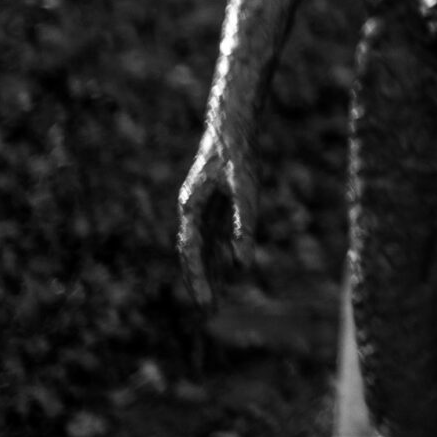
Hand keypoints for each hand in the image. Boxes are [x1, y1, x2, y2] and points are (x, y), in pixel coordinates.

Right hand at [176, 128, 256, 307]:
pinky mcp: (215, 202)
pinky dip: (217, 254)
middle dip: (200, 283)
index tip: (207, 303)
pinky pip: (213, 235)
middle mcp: (192, 210)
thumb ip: (245, 224)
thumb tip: (243, 264)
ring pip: (202, 247)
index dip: (198, 279)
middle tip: (210, 313)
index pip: (191, 252)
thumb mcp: (246, 187)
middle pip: (193, 254)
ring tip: (215, 300)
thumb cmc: (238, 154)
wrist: (232, 124)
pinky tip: (227, 268)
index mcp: (191, 207)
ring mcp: (202, 207)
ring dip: (208, 272)